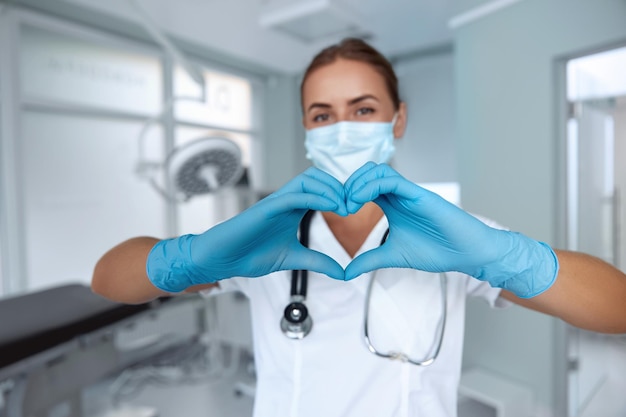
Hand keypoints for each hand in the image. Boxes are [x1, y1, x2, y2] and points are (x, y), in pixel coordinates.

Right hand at [147, 167, 347, 291]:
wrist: (222, 259)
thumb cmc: (250, 254)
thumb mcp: (293, 259)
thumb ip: (318, 262)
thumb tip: (343, 272)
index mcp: (293, 209)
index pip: (321, 189)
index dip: (340, 194)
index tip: (357, 210)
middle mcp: (286, 200)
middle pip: (317, 177)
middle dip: (339, 187)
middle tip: (353, 206)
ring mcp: (276, 202)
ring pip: (308, 179)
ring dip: (330, 188)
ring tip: (345, 206)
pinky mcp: (266, 208)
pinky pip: (294, 195)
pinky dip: (315, 197)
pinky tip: (331, 207)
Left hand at [343, 162, 557, 297]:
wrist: (466, 254)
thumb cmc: (437, 250)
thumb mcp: (392, 256)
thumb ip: (368, 261)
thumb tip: (345, 272)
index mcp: (392, 204)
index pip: (363, 186)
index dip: (346, 194)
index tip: (336, 212)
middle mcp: (399, 194)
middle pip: (367, 173)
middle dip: (347, 185)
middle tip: (339, 206)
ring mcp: (409, 192)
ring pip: (378, 171)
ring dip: (357, 183)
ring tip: (348, 204)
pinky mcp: (420, 195)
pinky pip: (392, 180)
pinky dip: (371, 186)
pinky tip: (360, 201)